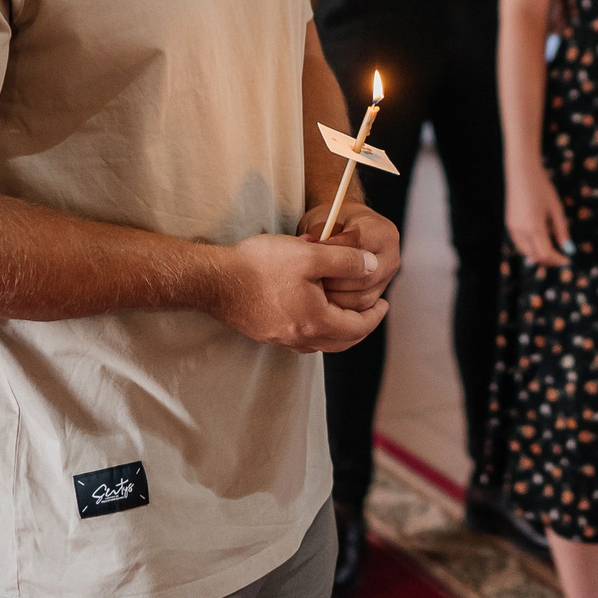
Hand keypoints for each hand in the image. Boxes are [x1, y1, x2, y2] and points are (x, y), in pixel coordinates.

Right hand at [209, 233, 386, 352]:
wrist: (214, 280)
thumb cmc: (260, 265)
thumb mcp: (309, 255)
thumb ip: (345, 262)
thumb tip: (372, 267)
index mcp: (315, 322)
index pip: (356, 328)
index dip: (374, 316)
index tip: (384, 304)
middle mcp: (299, 337)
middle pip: (340, 342)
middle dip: (360, 327)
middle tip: (370, 311)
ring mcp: (280, 338)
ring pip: (320, 342)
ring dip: (339, 330)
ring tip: (346, 312)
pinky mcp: (265, 332)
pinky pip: (301, 339)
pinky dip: (317, 330)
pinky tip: (313, 313)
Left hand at [301, 200, 400, 310]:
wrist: (347, 228)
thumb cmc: (333, 222)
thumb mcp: (325, 220)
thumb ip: (322, 236)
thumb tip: (314, 253)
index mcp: (382, 232)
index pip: (358, 246)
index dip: (332, 253)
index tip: (310, 255)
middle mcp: (391, 257)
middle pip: (364, 278)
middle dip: (333, 281)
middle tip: (309, 281)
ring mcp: (387, 278)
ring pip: (362, 298)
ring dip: (335, 298)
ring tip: (313, 291)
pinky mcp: (378, 293)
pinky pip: (360, 308)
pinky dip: (340, 308)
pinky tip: (321, 301)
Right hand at [506, 165, 570, 268]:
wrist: (522, 173)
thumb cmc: (542, 188)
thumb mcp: (556, 209)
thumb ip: (561, 230)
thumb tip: (567, 248)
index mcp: (533, 227)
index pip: (546, 253)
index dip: (558, 260)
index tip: (568, 260)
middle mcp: (520, 231)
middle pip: (535, 256)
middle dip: (549, 260)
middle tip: (561, 257)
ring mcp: (512, 229)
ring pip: (526, 252)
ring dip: (539, 255)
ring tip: (553, 250)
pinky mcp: (509, 225)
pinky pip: (520, 243)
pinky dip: (531, 247)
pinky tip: (541, 240)